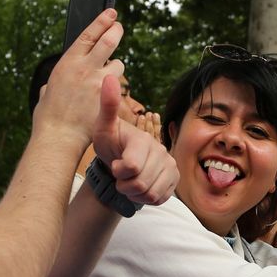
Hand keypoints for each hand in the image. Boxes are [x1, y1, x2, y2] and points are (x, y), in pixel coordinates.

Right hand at [34, 9, 124, 143]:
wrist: (59, 136)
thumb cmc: (48, 118)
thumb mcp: (45, 93)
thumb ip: (52, 85)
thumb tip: (50, 87)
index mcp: (67, 63)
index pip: (89, 34)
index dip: (102, 21)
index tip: (111, 14)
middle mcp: (85, 68)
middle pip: (109, 40)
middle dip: (116, 31)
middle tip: (119, 28)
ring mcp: (99, 81)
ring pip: (118, 65)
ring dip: (115, 69)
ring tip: (107, 78)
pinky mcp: (109, 96)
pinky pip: (119, 87)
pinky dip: (116, 90)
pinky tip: (109, 98)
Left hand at [92, 75, 178, 205]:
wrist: (120, 160)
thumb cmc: (110, 143)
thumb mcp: (103, 126)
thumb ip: (107, 105)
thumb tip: (109, 77)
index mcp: (143, 139)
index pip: (132, 166)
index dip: (120, 171)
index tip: (116, 164)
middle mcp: (161, 151)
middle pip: (141, 183)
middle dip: (125, 185)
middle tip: (120, 176)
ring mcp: (170, 166)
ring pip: (151, 193)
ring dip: (135, 193)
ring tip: (129, 182)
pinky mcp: (174, 180)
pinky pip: (160, 198)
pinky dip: (146, 198)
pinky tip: (139, 188)